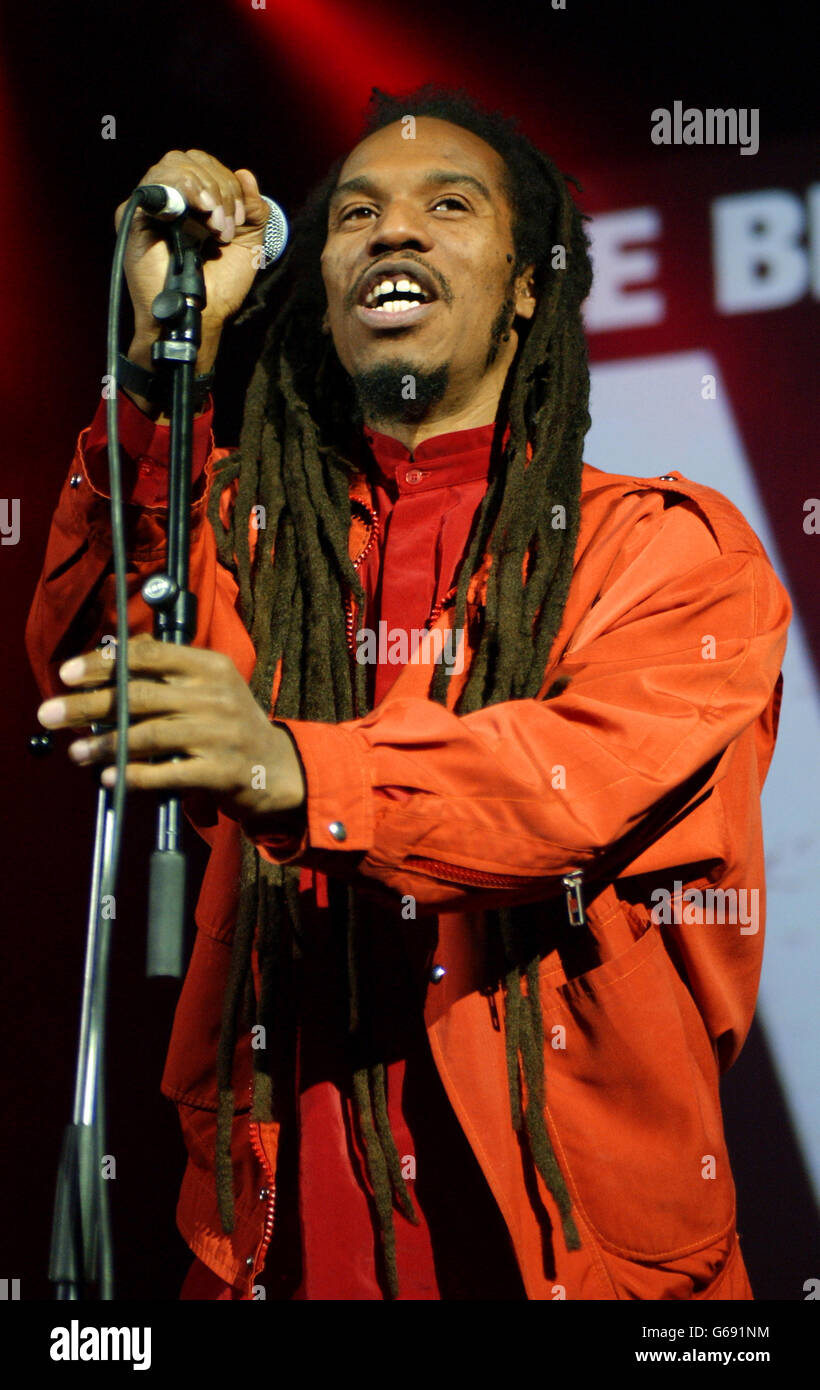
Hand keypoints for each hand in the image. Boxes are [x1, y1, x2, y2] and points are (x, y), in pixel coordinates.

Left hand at [36, 634, 305, 829]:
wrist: (278, 767)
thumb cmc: (232, 724)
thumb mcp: (211, 684)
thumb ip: (168, 671)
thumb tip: (110, 662)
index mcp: (211, 666)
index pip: (149, 655)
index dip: (104, 662)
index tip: (67, 673)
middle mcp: (216, 696)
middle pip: (140, 695)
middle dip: (88, 704)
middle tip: (50, 712)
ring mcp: (219, 734)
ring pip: (148, 735)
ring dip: (105, 745)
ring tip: (75, 753)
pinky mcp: (221, 772)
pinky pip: (167, 773)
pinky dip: (133, 775)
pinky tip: (108, 777)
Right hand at [115, 148, 269, 342]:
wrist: (201, 314)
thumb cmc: (220, 286)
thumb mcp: (250, 243)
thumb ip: (253, 208)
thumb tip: (245, 174)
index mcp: (194, 202)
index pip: (205, 165)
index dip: (227, 182)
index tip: (240, 217)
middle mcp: (170, 200)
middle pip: (191, 159)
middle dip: (219, 187)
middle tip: (226, 226)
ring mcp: (151, 207)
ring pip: (173, 164)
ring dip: (204, 189)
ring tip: (216, 225)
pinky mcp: (133, 217)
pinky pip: (153, 184)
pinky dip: (182, 189)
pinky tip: (197, 212)